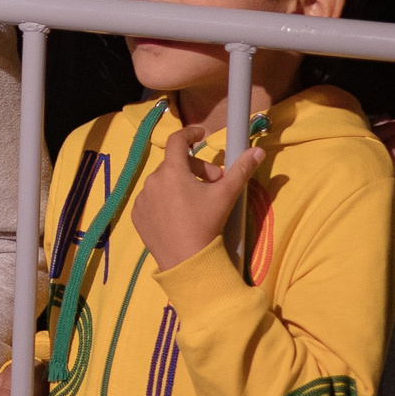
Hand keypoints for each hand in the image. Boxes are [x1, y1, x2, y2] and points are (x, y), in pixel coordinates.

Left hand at [128, 120, 262, 269]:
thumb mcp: (226, 195)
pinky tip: (179, 216)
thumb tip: (257, 152)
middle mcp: (152, 180)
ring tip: (196, 202)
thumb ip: (241, 170)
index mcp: (172, 171)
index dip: (190, 134)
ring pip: (163, 182)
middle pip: (175, 164)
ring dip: (180, 185)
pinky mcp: (137, 216)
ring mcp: (142, 199)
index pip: (177, 141)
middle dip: (196, 169)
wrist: (187, 262)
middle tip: (214, 183)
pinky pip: (152, 200)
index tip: (201, 135)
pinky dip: (165, 201)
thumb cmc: (206, 224)